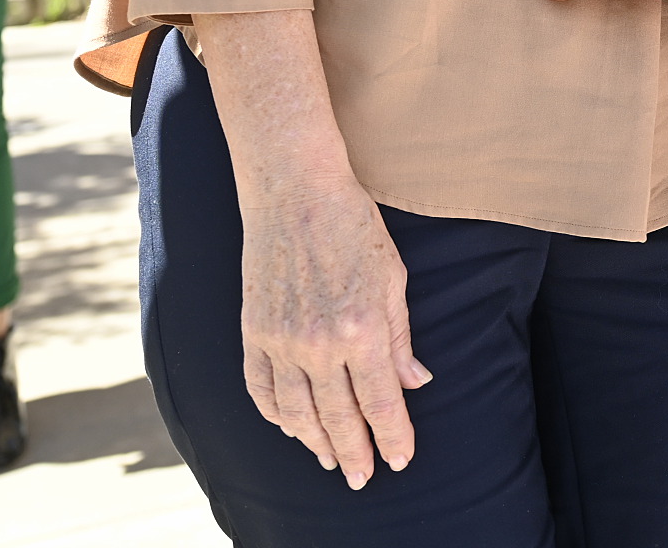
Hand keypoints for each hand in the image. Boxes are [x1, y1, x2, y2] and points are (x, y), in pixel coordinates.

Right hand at [238, 177, 430, 484]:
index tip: (400, 460)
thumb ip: (399, 339)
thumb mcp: (392, 278)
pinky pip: (261, 389)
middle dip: (354, 453)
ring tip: (328, 459)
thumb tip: (414, 384)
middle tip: (362, 477)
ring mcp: (280, 340)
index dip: (392, 437)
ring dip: (314, 442)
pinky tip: (289, 427)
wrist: (293, 191)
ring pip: (297, 412)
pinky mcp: (254, 331)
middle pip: (338, 417)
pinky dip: (275, 415)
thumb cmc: (352, 227)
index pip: (380, 402)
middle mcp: (317, 343)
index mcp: (360, 329)